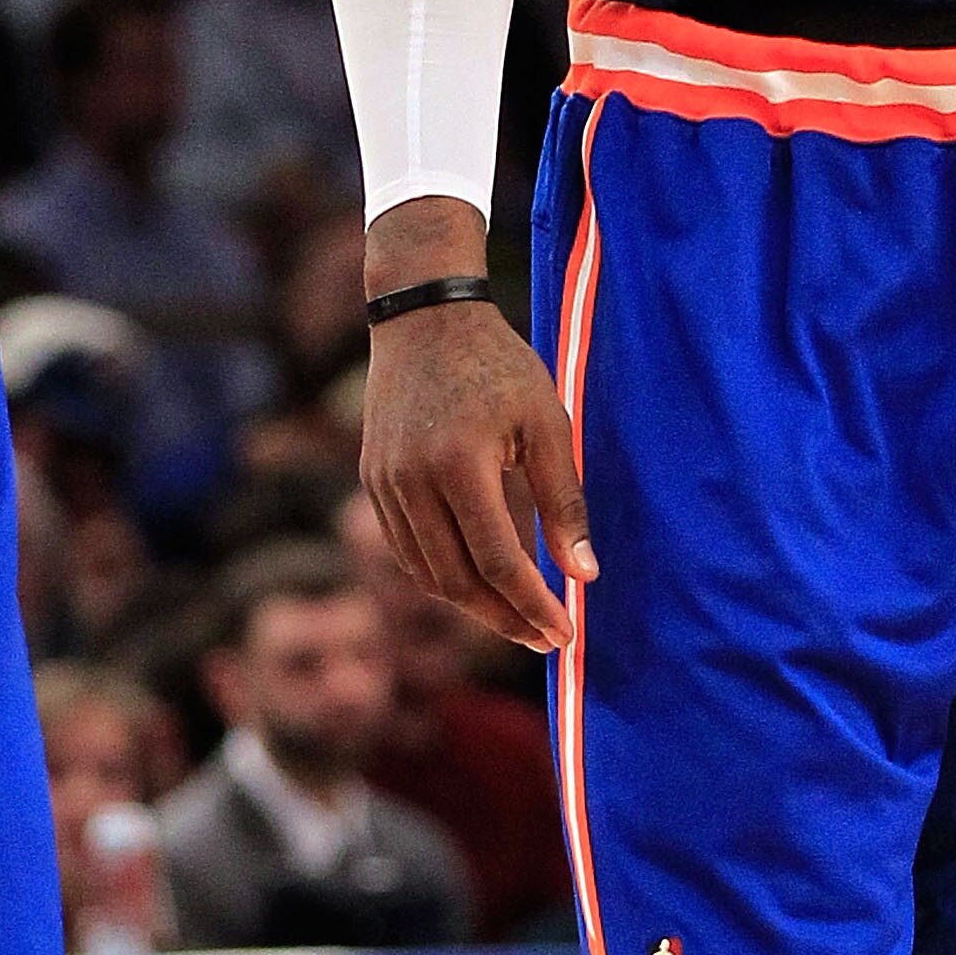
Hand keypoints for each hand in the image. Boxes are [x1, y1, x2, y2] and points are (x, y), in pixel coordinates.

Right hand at [363, 265, 592, 655]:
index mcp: (460, 464)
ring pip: (426, 573)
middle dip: (504, 619)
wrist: (424, 316)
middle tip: (543, 639)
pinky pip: (406, 549)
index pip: (499, 562)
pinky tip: (476, 580)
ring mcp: (384, 483)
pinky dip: (441, 575)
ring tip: (515, 617)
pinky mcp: (372, 480)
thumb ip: (564, 502)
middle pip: (457, 581)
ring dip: (472, 604)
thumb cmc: (498, 364)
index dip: (533, 606)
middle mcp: (412, 481)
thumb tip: (583, 576)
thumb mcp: (547, 423)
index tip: (564, 634)